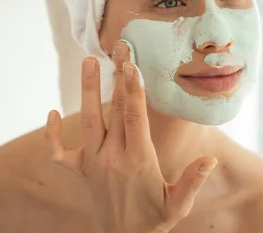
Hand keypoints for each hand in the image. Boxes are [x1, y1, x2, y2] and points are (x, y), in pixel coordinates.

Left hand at [44, 40, 216, 232]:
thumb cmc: (156, 220)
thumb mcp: (178, 205)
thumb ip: (192, 181)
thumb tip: (210, 159)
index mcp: (137, 160)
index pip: (134, 117)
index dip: (133, 90)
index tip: (132, 65)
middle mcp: (111, 158)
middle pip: (114, 110)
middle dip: (117, 76)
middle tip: (119, 47)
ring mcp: (92, 164)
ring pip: (88, 121)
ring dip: (87, 89)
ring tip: (88, 61)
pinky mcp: (79, 172)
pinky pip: (58, 152)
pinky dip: (52, 134)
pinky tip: (52, 112)